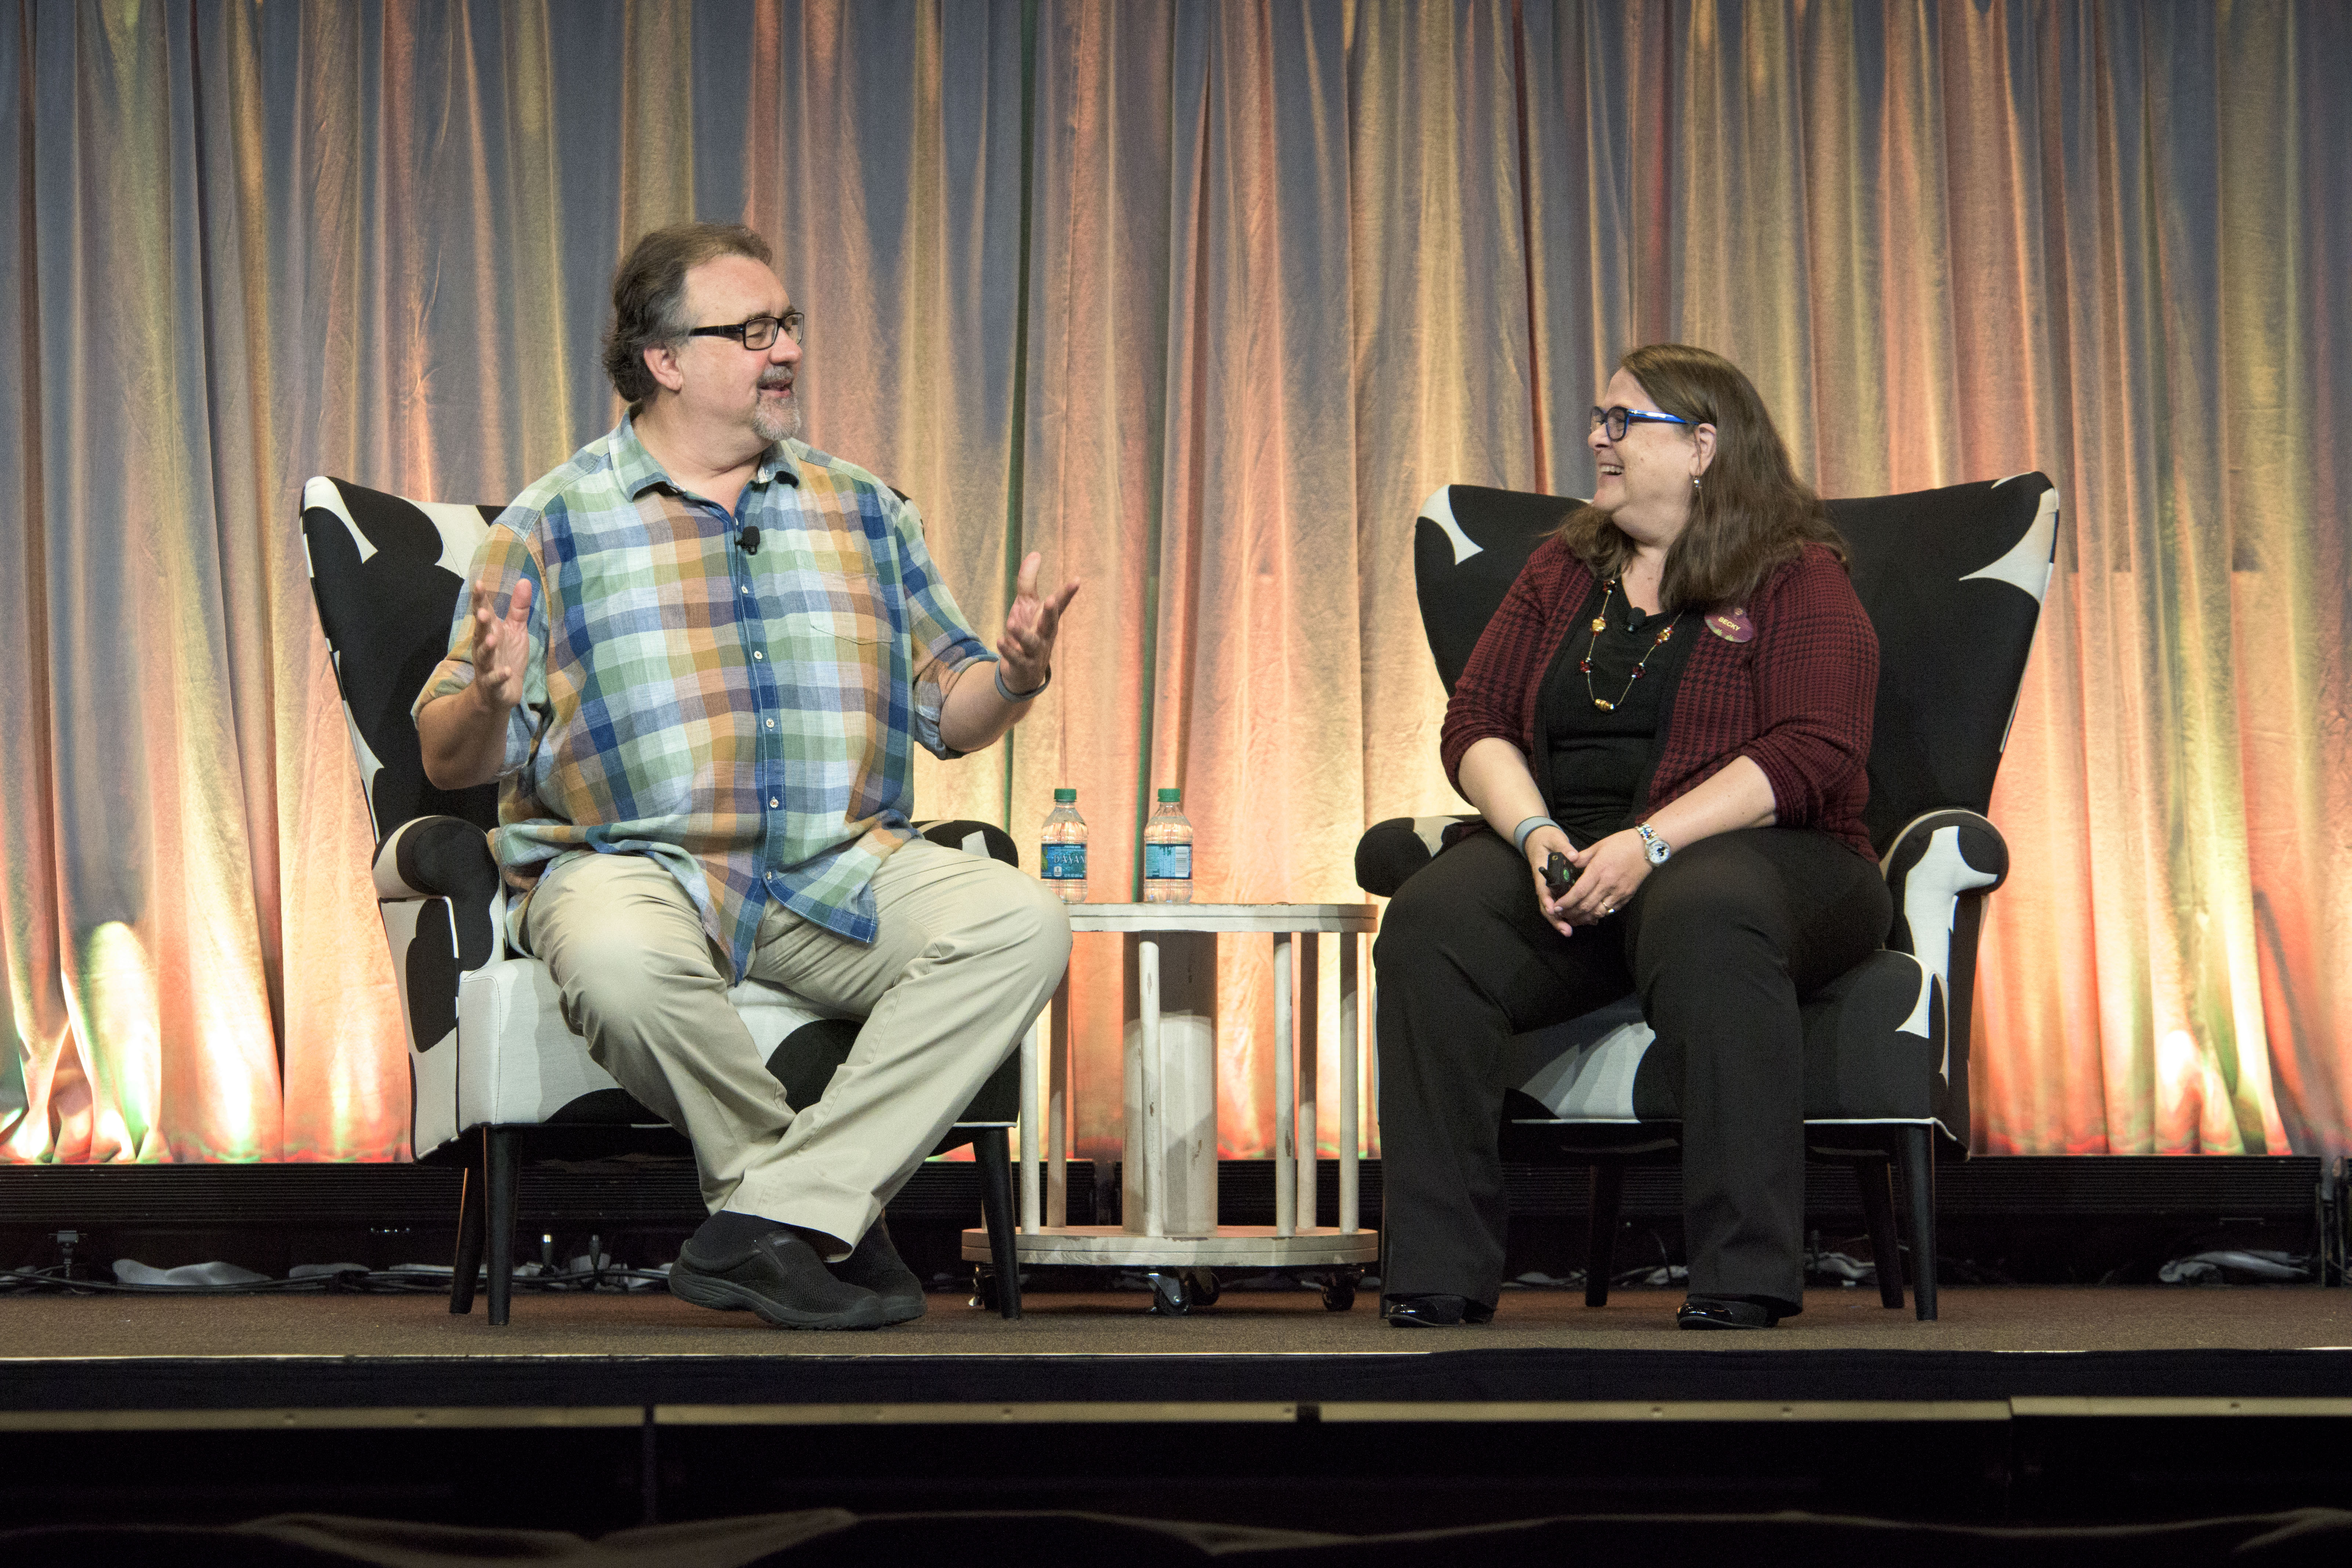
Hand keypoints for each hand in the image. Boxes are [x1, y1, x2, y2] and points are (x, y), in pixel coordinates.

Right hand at [466, 574, 533, 713]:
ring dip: (487, 647)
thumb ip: (518, 608)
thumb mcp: (515, 630)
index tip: (478, 583)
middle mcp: (484, 647)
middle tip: (483, 611)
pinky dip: (500, 676)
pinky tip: (507, 671)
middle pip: (480, 632)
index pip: (483, 612)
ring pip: (484, 655)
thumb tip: (525, 581)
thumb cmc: (507, 656)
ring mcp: (487, 666)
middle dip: (481, 623)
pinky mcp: (494, 684)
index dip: (480, 599)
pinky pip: (495, 679)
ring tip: (492, 639)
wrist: (500, 691)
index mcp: (490, 631)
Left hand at [998, 551, 1079, 693]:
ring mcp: (1035, 652)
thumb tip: (1035, 553)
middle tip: (1051, 600)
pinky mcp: (1022, 665)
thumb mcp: (1026, 605)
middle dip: (1052, 612)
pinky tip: (1000, 640)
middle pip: (1051, 623)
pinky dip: (1008, 650)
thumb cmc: (1027, 632)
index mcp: (1048, 620)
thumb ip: (1028, 581)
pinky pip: (1016, 658)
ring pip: (1032, 643)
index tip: (1076, 579)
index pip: (1060, 604)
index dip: (1068, 593)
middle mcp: (1045, 636)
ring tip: (1011, 623)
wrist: (1023, 672)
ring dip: (1022, 633)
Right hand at [1523, 824, 1579, 936]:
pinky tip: (1584, 919)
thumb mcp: (1554, 839)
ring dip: (1562, 921)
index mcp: (1541, 873)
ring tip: (1574, 930)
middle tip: (1567, 931)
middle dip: (1556, 920)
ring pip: (1554, 909)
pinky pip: (1562, 904)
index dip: (1547, 901)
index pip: (1542, 890)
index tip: (1553, 910)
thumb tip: (1573, 856)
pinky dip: (1570, 913)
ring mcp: (1550, 889)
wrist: (1540, 840)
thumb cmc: (1546, 839)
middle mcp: (1545, 884)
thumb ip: (1563, 847)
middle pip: (1547, 906)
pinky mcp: (1557, 890)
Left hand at [1556, 828, 1650, 926]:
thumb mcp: (1598, 846)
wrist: (1648, 848)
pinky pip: (1610, 911)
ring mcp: (1619, 892)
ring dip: (1584, 918)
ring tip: (1574, 919)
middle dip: (1571, 913)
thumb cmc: (1622, 844)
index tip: (1556, 907)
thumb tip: (1568, 863)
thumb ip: (1581, 857)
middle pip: (1586, 906)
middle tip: (1561, 915)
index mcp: (1599, 870)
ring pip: (1598, 912)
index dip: (1566, 902)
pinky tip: (1591, 915)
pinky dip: (1599, 915)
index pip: (1579, 892)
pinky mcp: (1627, 897)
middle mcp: (1608, 884)